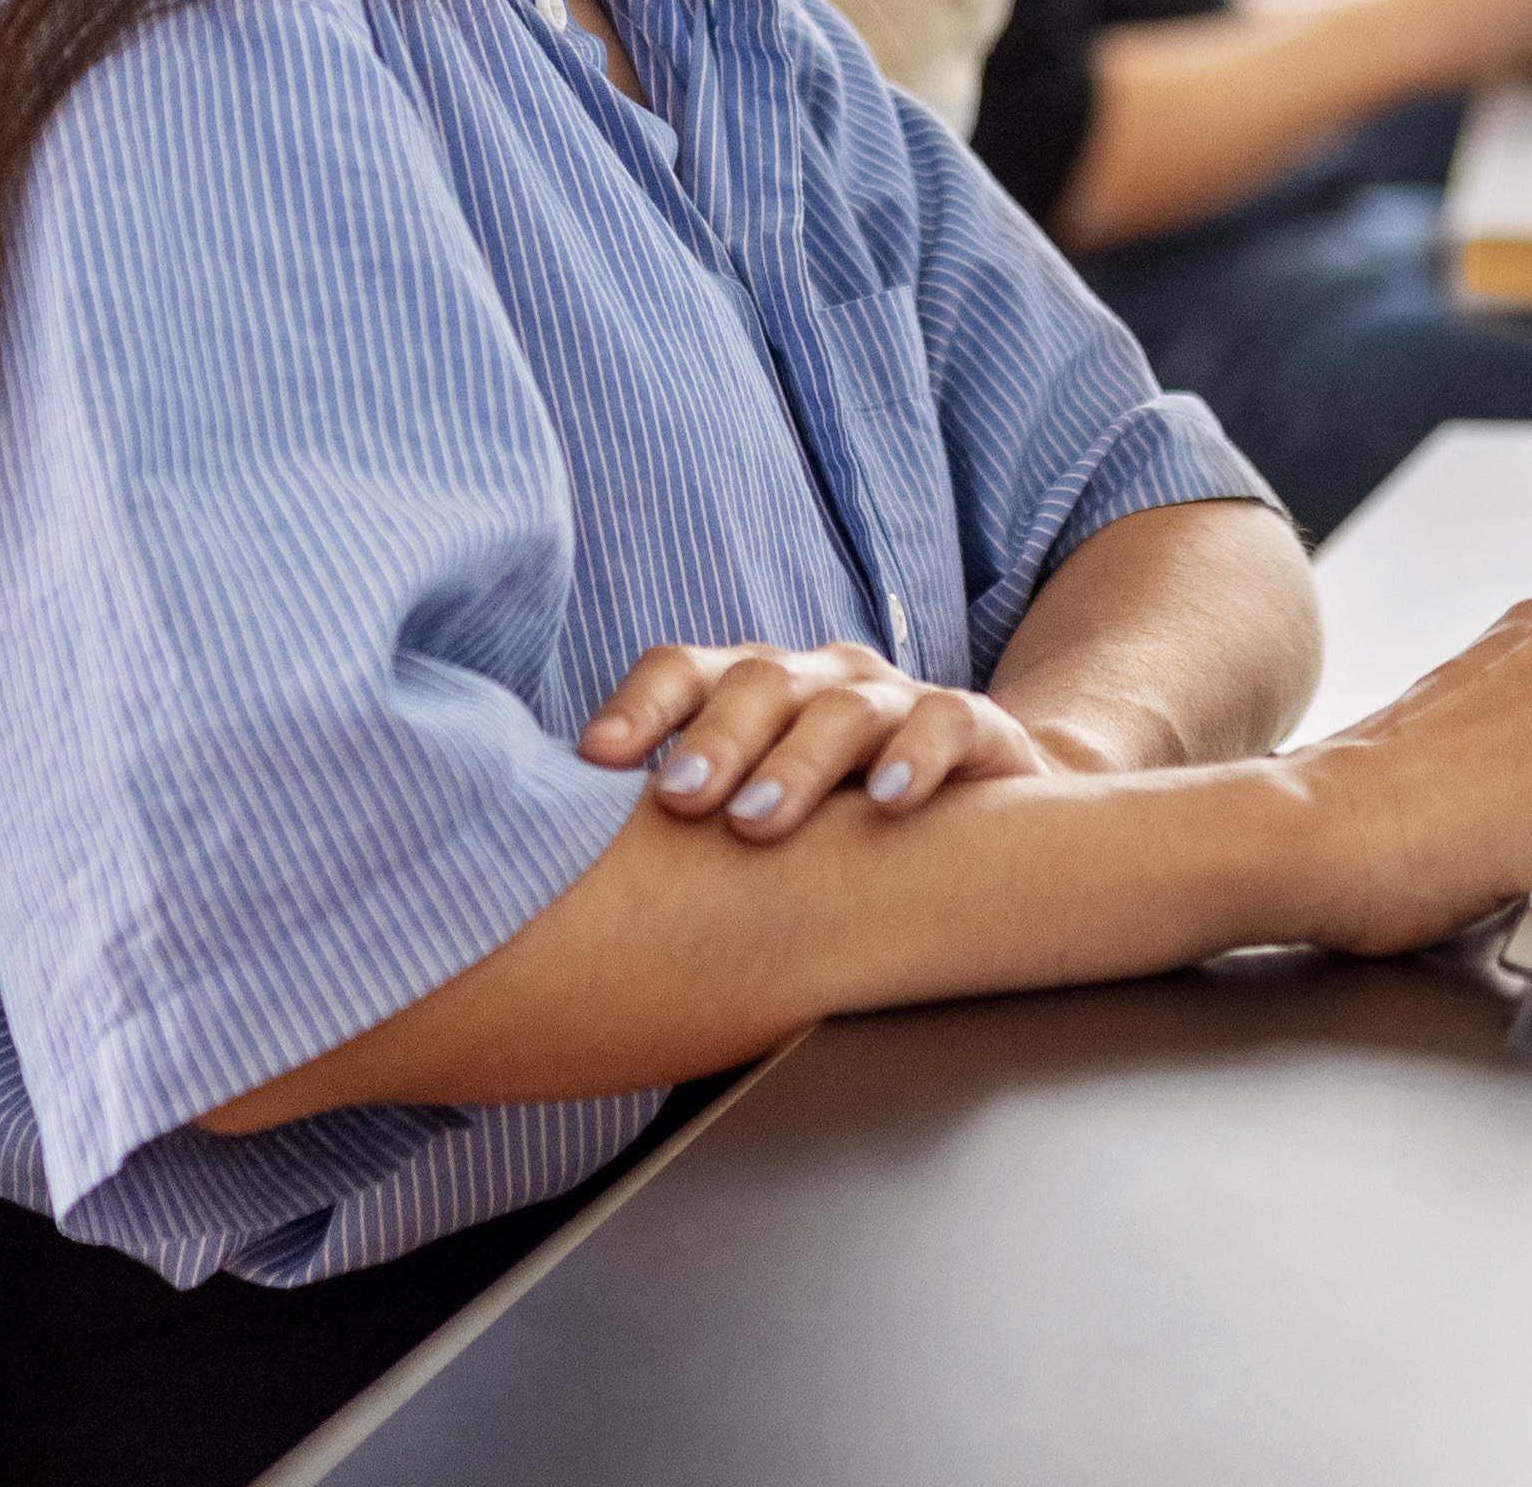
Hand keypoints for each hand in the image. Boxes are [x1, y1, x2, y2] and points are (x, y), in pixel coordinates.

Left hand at [577, 640, 1065, 841]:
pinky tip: (890, 804)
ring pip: (843, 708)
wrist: (979, 822)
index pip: (683, 670)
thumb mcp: (749, 810)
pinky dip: (917, 758)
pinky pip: (946, 724)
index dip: (638, 707)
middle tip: (678, 800)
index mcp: (750, 691)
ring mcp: (894, 702)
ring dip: (798, 762)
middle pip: (758, 682)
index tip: (593, 761)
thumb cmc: (829, 824)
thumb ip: (675, 825)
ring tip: (758, 823)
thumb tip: (553, 861)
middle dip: (714, 739)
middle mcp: (817, 681)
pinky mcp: (974, 730)